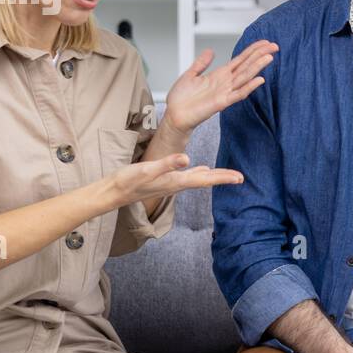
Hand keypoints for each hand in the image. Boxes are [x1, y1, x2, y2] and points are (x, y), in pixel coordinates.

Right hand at [103, 152, 242, 209]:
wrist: (112, 193)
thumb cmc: (127, 181)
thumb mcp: (146, 169)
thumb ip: (166, 164)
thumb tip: (186, 159)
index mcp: (175, 181)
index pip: (205, 180)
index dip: (223, 178)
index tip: (239, 178)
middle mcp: (176, 184)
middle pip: (205, 181)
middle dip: (223, 178)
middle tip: (240, 178)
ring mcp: (170, 184)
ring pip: (197, 179)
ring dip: (213, 176)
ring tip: (226, 175)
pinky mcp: (164, 181)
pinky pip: (186, 177)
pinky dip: (197, 173)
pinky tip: (200, 170)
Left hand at [163, 40, 278, 132]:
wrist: (174, 114)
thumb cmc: (181, 99)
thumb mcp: (191, 75)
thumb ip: (202, 63)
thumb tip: (210, 51)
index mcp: (220, 75)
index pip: (241, 60)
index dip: (253, 50)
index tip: (265, 43)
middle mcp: (226, 82)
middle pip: (247, 66)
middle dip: (260, 55)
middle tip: (274, 46)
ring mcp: (225, 92)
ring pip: (245, 77)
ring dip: (257, 67)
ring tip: (269, 58)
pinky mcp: (222, 102)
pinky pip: (238, 94)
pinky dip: (249, 87)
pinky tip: (259, 80)